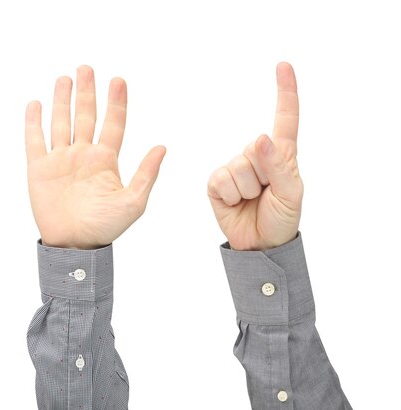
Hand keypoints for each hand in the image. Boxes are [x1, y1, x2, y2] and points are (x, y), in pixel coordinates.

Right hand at [25, 66, 165, 248]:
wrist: (73, 245)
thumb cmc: (104, 228)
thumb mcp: (132, 202)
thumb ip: (146, 174)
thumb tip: (162, 147)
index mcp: (106, 160)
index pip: (113, 123)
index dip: (116, 102)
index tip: (118, 80)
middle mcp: (83, 154)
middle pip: (85, 115)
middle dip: (86, 92)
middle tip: (86, 68)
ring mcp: (60, 159)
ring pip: (61, 122)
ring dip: (62, 100)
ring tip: (64, 79)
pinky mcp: (39, 168)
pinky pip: (35, 140)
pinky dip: (34, 122)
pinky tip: (35, 104)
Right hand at [207, 63, 301, 250]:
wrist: (259, 245)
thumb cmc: (282, 218)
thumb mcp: (291, 194)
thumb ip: (278, 165)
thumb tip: (260, 137)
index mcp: (281, 155)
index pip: (284, 119)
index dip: (285, 92)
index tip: (283, 66)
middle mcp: (256, 157)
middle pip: (254, 148)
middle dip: (262, 175)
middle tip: (265, 194)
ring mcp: (235, 168)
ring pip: (237, 166)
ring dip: (246, 189)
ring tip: (251, 201)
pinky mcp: (217, 182)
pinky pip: (220, 179)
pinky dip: (230, 195)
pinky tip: (235, 203)